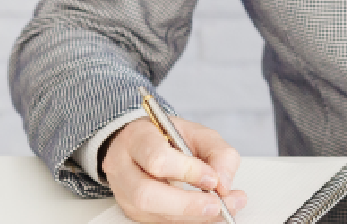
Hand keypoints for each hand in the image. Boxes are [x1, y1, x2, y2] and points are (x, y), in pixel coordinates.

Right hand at [102, 116, 247, 222]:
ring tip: (222, 209)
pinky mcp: (132, 211)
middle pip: (146, 194)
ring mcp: (124, 193)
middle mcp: (122, 168)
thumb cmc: (169, 137)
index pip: (158, 159)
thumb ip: (218, 152)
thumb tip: (224, 183)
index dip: (188, 171)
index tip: (213, 179)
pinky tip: (209, 214)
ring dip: (191, 216)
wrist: (144, 145)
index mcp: (136, 138)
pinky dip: (189, 220)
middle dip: (186, 204)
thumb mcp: (198, 133)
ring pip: (151, 213)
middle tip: (218, 204)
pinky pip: (160, 221)